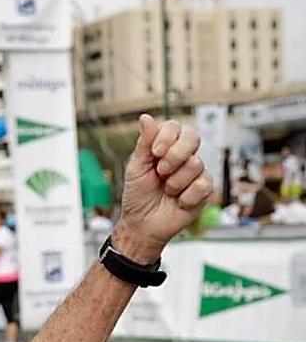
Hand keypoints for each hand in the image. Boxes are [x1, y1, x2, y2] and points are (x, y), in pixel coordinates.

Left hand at [116, 114, 213, 262]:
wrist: (143, 224)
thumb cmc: (137, 195)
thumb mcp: (136, 167)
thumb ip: (144, 143)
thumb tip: (146, 117)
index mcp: (165, 147)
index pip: (175, 127)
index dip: (167, 137)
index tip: (155, 153)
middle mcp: (182, 156)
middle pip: (193, 137)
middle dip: (175, 155)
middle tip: (161, 171)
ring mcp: (195, 172)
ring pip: (196, 164)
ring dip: (175, 182)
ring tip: (166, 191)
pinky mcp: (204, 190)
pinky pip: (203, 185)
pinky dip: (185, 196)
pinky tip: (178, 201)